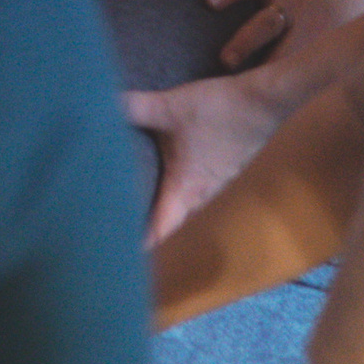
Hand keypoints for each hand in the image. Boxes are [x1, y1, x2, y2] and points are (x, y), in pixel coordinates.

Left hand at [126, 14, 363, 247]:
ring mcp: (218, 188)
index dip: (139, 251)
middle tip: (119, 243)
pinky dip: (182, 204)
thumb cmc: (220, 109)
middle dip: (148, 239)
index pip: (160, 234)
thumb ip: (133, 107)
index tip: (118, 262)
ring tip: (140, 223)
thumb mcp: (169, 106)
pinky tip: (172, 193)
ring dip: (167, 222)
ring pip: (187, 216)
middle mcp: (202, 198)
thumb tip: (97, 102)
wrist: (266, 101)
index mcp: (185, 190)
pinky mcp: (225, 174)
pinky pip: (199, 199)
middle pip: (172, 232)